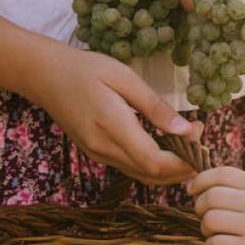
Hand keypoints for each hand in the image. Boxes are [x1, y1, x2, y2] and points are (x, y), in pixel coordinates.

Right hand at [35, 44, 203, 184]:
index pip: (155, 162)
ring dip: (170, 167)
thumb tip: (185, 130)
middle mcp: (104, 148)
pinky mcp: (97, 153)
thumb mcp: (124, 78)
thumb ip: (155, 107)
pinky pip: (131, 168)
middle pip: (152, 175)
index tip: (199, 133)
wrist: (45, 76)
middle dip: (183, 165)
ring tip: (188, 141)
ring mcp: (98, 154)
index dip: (183, 159)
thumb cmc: (86, 69)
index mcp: (112, 127)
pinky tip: (166, 144)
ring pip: (142, 175)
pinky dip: (154, 164)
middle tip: (200, 138)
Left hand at [188, 167, 244, 244]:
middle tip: (203, 217)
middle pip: (212, 196)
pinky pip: (216, 243)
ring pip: (211, 219)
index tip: (192, 189)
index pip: (224, 173)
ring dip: (205, 228)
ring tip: (213, 235)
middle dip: (200, 207)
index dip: (202, 179)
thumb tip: (214, 188)